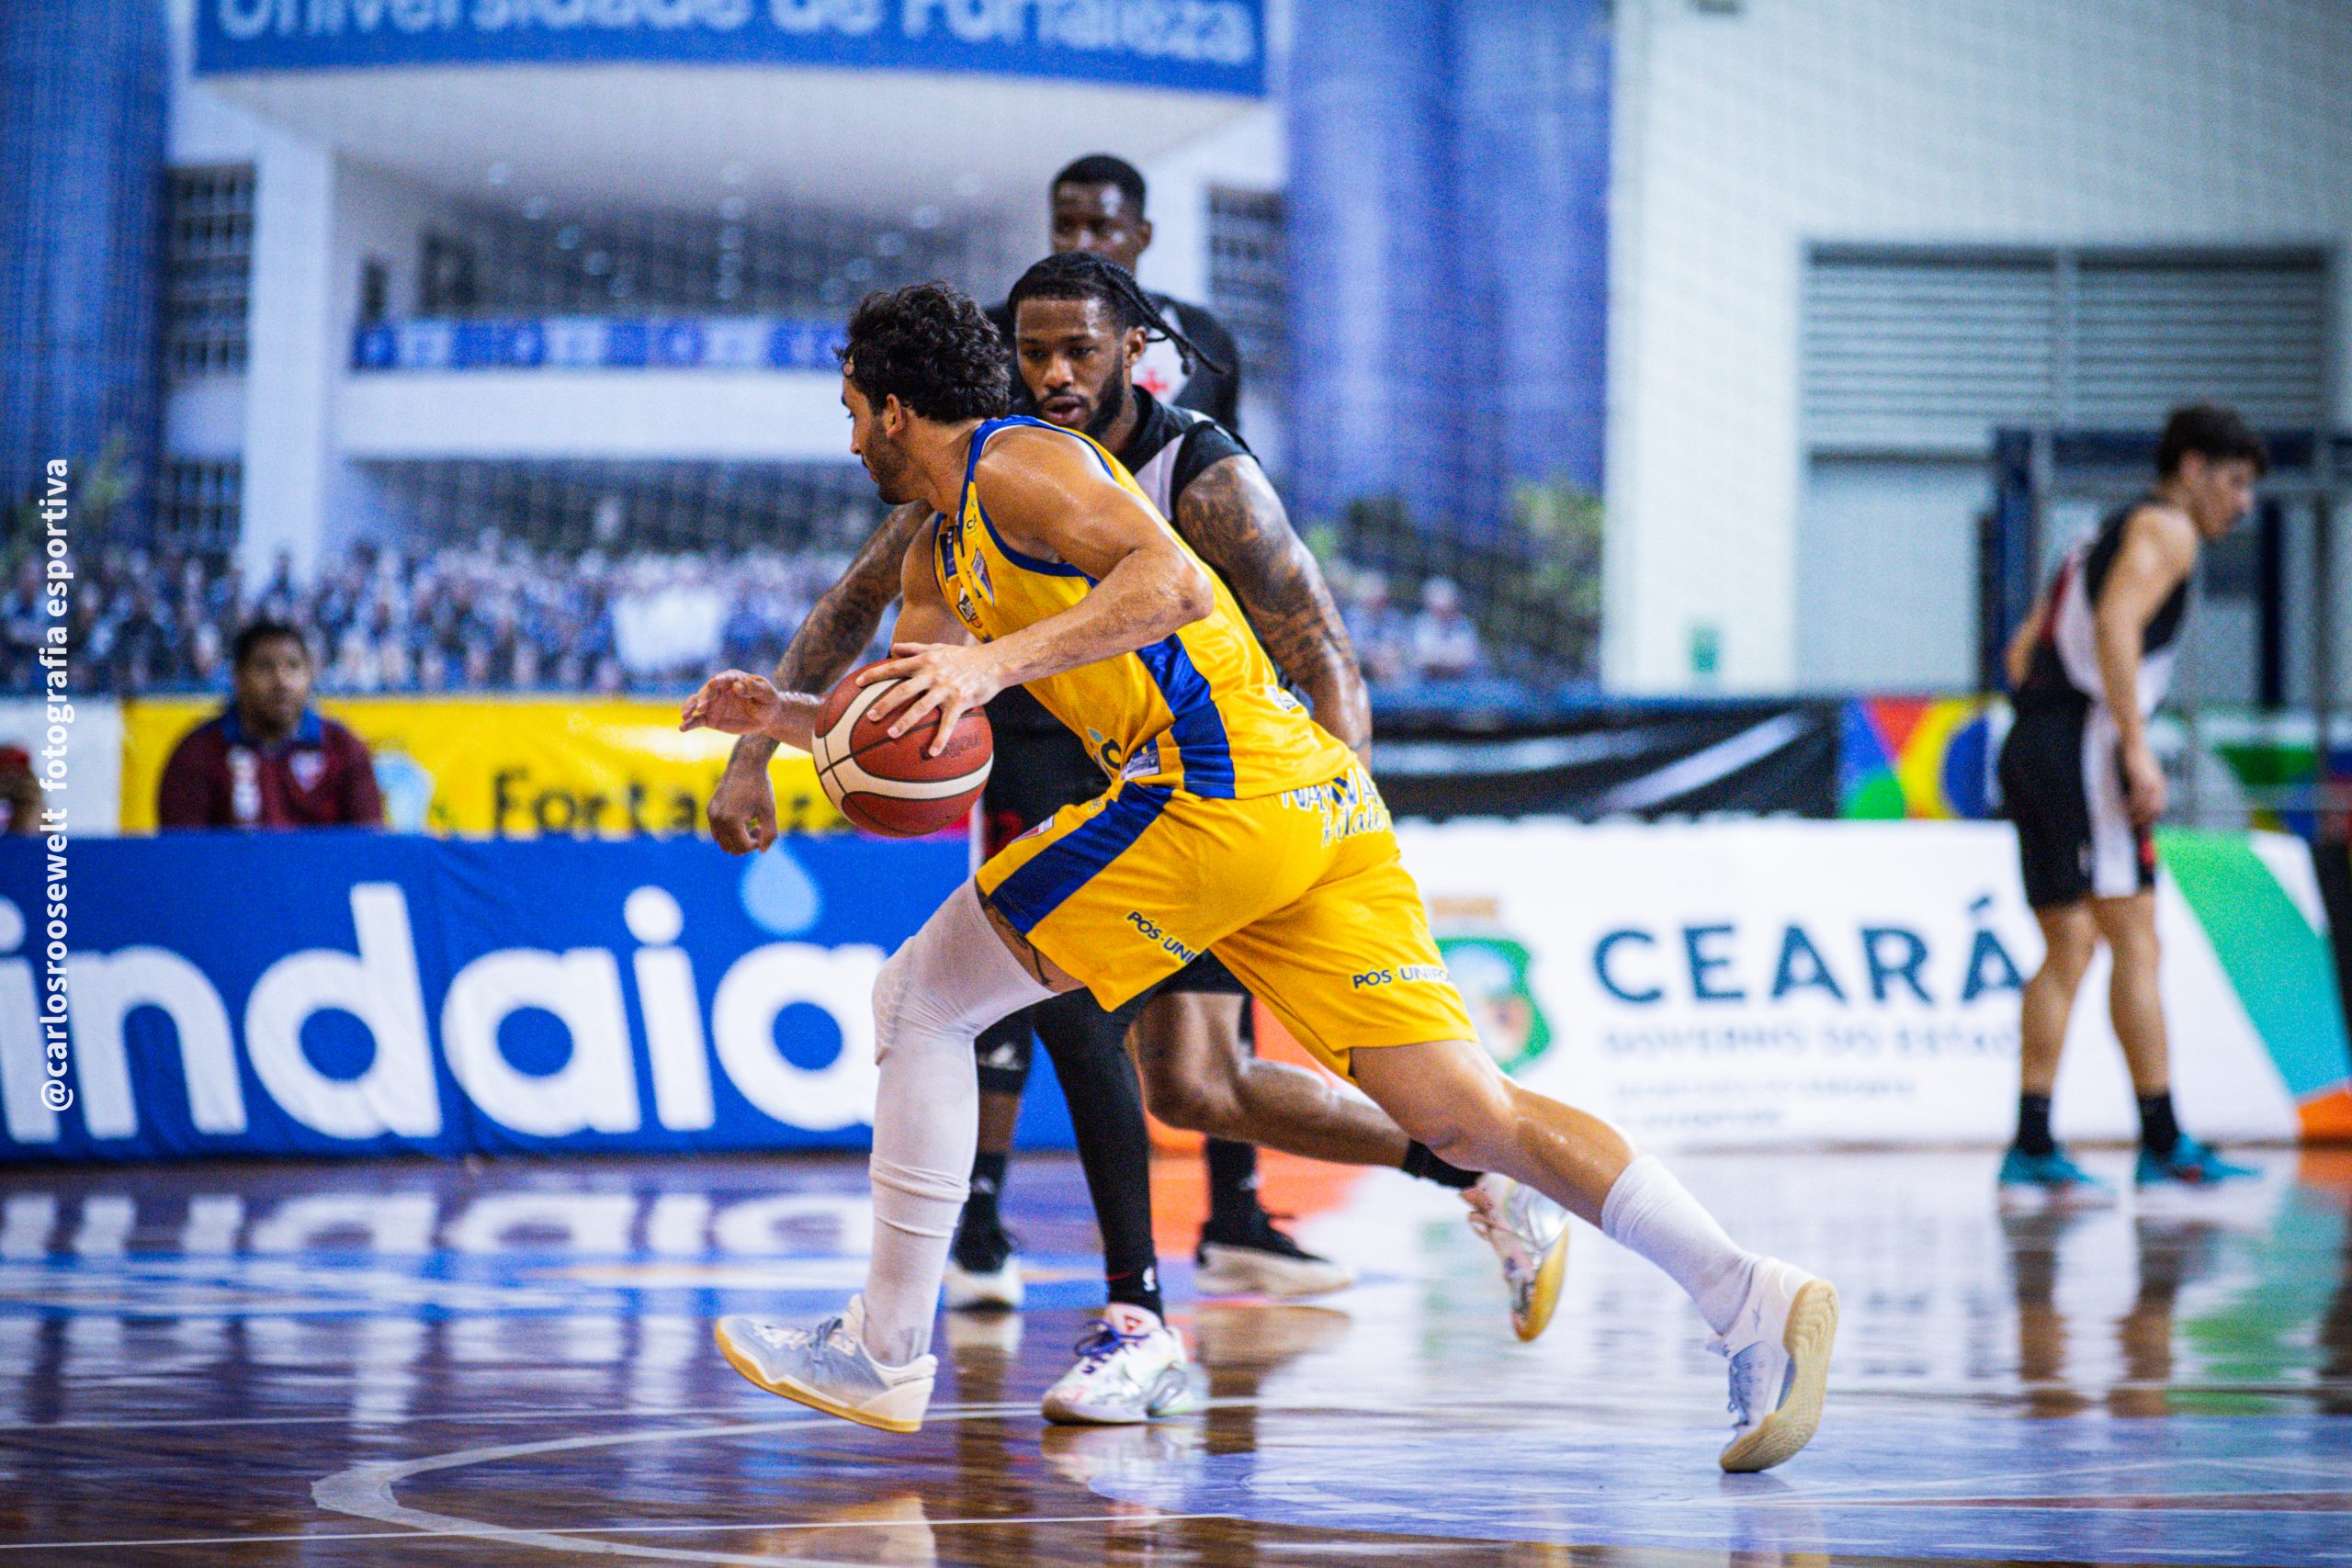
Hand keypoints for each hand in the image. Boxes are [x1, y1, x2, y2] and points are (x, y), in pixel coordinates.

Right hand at [681, 670, 784, 738]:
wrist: (767, 717)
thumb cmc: (768, 701)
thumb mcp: (766, 694)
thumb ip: (753, 688)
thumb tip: (737, 686)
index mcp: (734, 678)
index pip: (725, 678)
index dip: (720, 680)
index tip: (714, 683)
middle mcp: (719, 689)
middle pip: (708, 691)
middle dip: (703, 698)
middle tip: (701, 707)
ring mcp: (713, 703)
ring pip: (697, 703)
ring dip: (690, 707)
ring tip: (686, 715)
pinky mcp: (710, 718)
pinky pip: (697, 720)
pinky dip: (689, 723)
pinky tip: (682, 728)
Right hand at [707, 754, 777, 854]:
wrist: (745, 764)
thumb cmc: (760, 787)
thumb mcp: (769, 811)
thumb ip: (769, 834)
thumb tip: (762, 851)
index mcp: (732, 821)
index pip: (743, 847)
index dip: (757, 844)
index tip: (763, 829)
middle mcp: (717, 820)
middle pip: (731, 848)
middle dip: (747, 843)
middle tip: (758, 826)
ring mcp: (711, 814)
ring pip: (722, 842)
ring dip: (737, 839)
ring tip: (750, 824)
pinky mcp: (710, 809)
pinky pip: (717, 831)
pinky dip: (729, 831)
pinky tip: (742, 818)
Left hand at [858, 642, 1004, 755]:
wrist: (993, 662)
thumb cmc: (964, 656)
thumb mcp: (939, 647)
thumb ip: (915, 647)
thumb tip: (894, 647)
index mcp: (924, 661)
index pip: (894, 667)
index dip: (875, 675)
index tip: (857, 684)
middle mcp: (932, 674)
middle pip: (902, 690)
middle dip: (884, 704)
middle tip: (869, 717)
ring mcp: (946, 688)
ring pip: (921, 707)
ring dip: (904, 722)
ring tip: (891, 734)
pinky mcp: (960, 701)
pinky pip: (948, 723)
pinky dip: (940, 738)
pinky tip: (932, 753)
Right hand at [2122, 743, 2167, 826]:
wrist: (2134, 743)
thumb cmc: (2134, 758)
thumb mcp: (2142, 774)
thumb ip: (2142, 787)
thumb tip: (2135, 802)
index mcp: (2160, 786)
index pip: (2158, 809)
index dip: (2149, 819)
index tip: (2139, 825)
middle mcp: (2158, 787)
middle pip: (2154, 811)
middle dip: (2143, 821)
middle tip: (2130, 826)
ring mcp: (2151, 784)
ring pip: (2145, 807)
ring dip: (2136, 816)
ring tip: (2125, 820)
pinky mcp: (2141, 781)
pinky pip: (2137, 799)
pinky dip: (2130, 807)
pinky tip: (2123, 809)